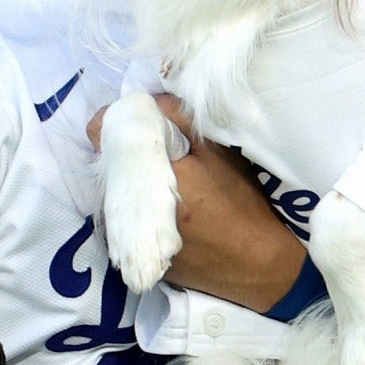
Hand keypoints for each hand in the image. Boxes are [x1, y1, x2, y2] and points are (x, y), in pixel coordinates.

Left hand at [88, 93, 304, 310]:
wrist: (259, 265)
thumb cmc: (241, 203)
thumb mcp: (218, 152)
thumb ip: (181, 118)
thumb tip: (151, 98)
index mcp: (151, 179)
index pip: (104, 138)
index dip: (111, 124)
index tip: (128, 119)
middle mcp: (133, 213)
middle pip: (108, 170)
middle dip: (122, 155)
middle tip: (148, 147)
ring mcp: (135, 242)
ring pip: (116, 199)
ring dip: (129, 184)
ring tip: (158, 178)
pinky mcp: (142, 261)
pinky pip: (129, 227)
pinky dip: (138, 213)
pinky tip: (164, 209)